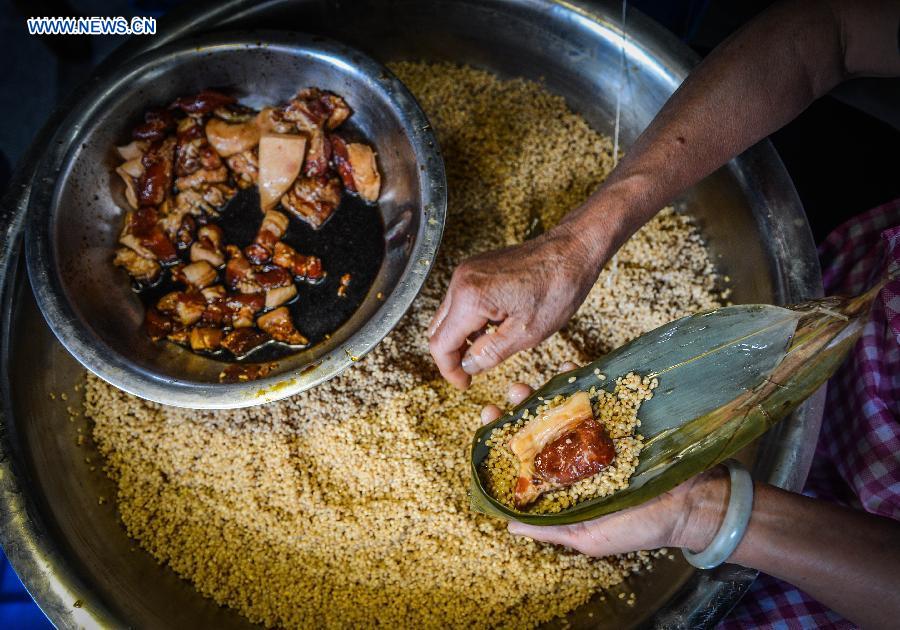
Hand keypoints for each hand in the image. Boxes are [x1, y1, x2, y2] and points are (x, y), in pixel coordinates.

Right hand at [429, 223, 604, 389]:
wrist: (572, 251)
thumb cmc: (557, 289)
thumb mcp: (527, 333)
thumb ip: (491, 353)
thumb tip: (468, 366)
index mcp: (471, 298)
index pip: (440, 344)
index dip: (450, 370)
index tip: (465, 384)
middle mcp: (461, 281)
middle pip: (438, 330)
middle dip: (452, 355)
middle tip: (474, 372)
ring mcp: (466, 272)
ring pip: (447, 316)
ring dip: (461, 338)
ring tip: (488, 350)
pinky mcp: (475, 268)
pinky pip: (460, 301)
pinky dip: (469, 321)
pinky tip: (494, 329)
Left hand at [480, 363, 729, 556]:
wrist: (691, 506)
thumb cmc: (637, 529)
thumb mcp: (587, 538)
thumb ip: (550, 528)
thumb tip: (508, 524)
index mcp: (563, 485)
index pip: (524, 458)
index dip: (504, 439)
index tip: (488, 420)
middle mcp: (575, 458)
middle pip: (539, 428)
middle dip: (520, 409)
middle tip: (510, 393)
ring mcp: (596, 436)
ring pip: (563, 409)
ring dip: (543, 392)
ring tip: (531, 381)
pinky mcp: (619, 420)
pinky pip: (596, 397)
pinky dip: (581, 381)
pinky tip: (567, 369)